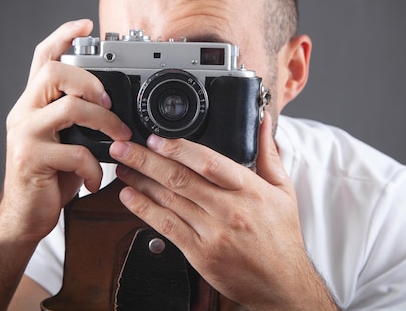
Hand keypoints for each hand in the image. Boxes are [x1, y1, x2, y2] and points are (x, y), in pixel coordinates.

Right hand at [0, 19, 131, 242]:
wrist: (24, 216)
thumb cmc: (49, 176)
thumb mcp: (62, 140)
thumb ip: (76, 118)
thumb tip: (112, 105)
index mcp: (33, 103)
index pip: (43, 57)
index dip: (63, 35)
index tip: (87, 23)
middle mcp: (24, 112)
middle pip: (54, 72)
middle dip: (91, 81)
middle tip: (111, 104)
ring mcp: (25, 135)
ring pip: (70, 107)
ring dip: (105, 122)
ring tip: (119, 138)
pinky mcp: (31, 159)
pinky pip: (75, 152)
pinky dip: (95, 167)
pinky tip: (96, 179)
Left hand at [109, 115, 331, 309]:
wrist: (283, 283)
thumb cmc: (282, 237)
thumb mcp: (283, 190)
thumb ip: (269, 154)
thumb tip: (262, 123)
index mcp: (250, 190)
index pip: (209, 162)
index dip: (178, 148)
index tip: (156, 138)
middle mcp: (230, 210)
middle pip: (180, 178)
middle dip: (146, 159)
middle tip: (124, 147)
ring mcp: (213, 233)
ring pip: (169, 200)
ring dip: (140, 181)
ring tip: (122, 167)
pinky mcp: (200, 253)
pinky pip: (166, 227)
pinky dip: (144, 210)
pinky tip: (129, 197)